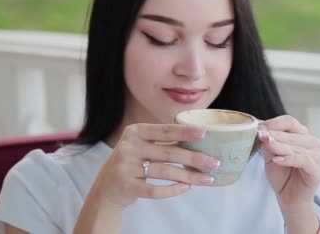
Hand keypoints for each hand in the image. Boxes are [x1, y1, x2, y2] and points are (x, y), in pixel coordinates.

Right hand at [90, 123, 220, 208]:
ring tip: (207, 179)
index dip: (184, 132)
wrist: (106, 188)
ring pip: (165, 171)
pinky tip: (186, 188)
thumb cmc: (132, 163)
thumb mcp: (143, 147)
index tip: (204, 133)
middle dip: (194, 158)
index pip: (164, 130)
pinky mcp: (126, 186)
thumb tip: (199, 140)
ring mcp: (126, 167)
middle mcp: (129, 147)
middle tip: (214, 162)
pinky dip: (172, 190)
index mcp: (135, 132)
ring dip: (189, 176)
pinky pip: (154, 190)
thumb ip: (164, 142)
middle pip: (169, 152)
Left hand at [258, 116, 319, 209]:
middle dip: (274, 135)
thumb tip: (263, 132)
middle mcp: (311, 142)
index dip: (274, 123)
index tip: (260, 129)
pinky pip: (303, 160)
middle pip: (292, 133)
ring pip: (296, 147)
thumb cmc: (282, 176)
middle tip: (260, 136)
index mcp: (301, 135)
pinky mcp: (316, 169)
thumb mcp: (270, 157)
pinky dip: (289, 159)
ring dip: (280, 146)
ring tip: (267, 147)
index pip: (289, 121)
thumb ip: (268, 145)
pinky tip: (278, 160)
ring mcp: (316, 155)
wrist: (290, 198)